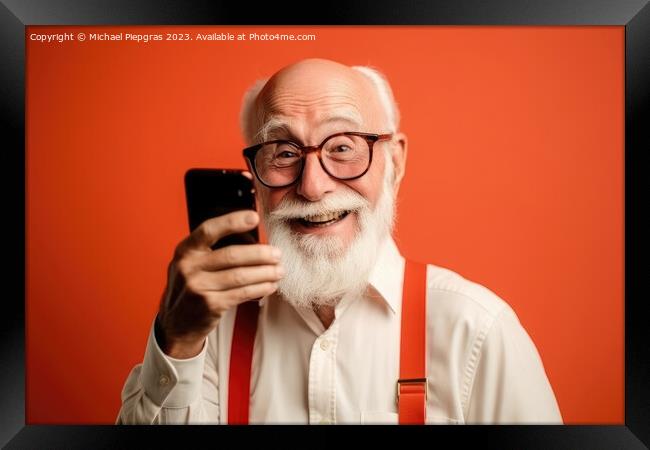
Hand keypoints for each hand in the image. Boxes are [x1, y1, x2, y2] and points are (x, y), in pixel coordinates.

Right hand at [156, 210, 282, 358]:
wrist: (176, 324)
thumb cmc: (191, 288)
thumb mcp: (192, 265)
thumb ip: (212, 251)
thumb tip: (252, 240)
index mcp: (185, 250)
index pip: (209, 230)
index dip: (233, 222)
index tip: (254, 218)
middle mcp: (189, 267)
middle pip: (232, 255)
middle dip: (260, 254)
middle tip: (277, 254)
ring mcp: (198, 287)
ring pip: (240, 276)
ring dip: (265, 272)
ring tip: (279, 270)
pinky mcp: (210, 305)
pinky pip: (242, 293)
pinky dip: (260, 288)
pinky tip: (270, 285)